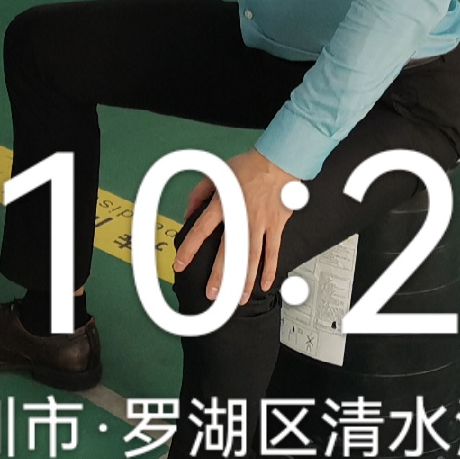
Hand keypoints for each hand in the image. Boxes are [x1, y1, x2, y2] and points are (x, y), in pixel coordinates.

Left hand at [175, 148, 297, 304]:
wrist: (279, 160)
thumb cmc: (249, 166)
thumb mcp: (217, 173)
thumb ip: (199, 193)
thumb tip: (188, 212)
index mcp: (223, 203)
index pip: (201, 229)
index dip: (189, 248)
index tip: (180, 264)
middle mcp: (242, 215)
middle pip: (229, 251)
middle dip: (220, 275)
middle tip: (213, 294)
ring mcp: (260, 222)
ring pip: (252, 257)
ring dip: (245, 280)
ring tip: (239, 298)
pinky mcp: (276, 225)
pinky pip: (273, 251)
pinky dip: (269, 269)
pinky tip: (264, 284)